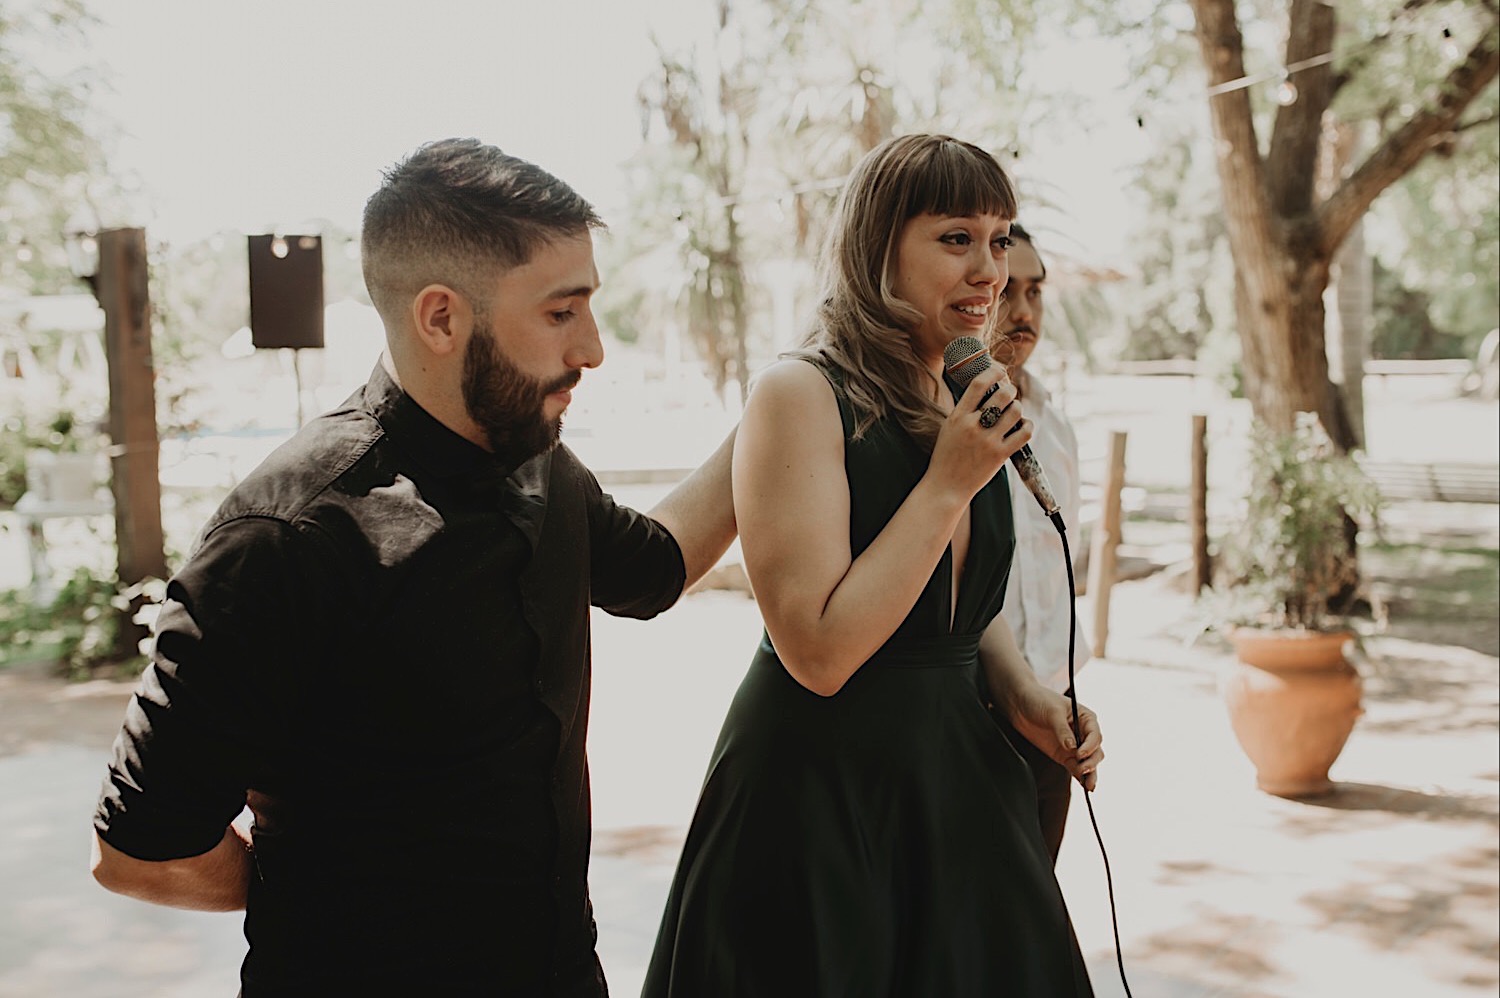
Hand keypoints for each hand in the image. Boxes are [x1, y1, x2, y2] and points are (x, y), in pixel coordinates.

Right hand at [929, 368, 1033, 499]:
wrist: (945, 487)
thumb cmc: (946, 457)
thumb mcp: (948, 428)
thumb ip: (964, 411)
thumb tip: (984, 391)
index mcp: (957, 417)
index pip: (979, 384)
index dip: (993, 372)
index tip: (999, 371)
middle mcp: (973, 426)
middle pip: (1002, 394)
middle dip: (1010, 389)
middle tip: (1009, 393)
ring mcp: (988, 441)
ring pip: (1015, 411)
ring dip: (1017, 407)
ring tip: (1013, 411)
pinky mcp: (1000, 455)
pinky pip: (1024, 433)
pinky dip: (1027, 425)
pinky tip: (1022, 426)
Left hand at [1005, 683, 1103, 790]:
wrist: (1020, 704)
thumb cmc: (1039, 700)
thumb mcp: (1052, 712)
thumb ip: (1062, 730)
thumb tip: (1072, 748)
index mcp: (1086, 718)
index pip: (1094, 735)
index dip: (1090, 746)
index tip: (1080, 754)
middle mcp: (1083, 733)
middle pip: (1095, 751)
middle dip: (1091, 761)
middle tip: (1082, 769)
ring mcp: (1074, 745)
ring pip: (1088, 762)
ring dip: (1089, 772)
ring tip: (1088, 785)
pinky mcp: (1063, 755)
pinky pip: (1075, 767)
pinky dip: (1079, 775)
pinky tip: (1083, 784)